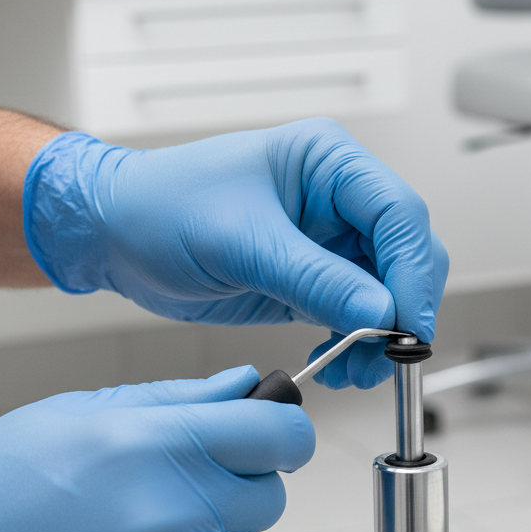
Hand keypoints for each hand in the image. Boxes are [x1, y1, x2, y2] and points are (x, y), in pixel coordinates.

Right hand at [0, 367, 312, 531]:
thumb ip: (174, 400)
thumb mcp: (76, 413)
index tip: (271, 438)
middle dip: (239, 488)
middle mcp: (173, 514)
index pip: (280, 435)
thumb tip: (245, 386)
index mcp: (156, 445)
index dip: (283, 433)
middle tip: (182, 489)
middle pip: (270, 499)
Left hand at [23, 119, 448, 388]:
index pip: (399, 213)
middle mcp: (336, 198)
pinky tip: (335, 362)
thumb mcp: (239, 242)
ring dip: (379, 337)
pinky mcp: (311, 278)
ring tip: (354, 370)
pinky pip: (354, 314)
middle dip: (401, 310)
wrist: (117, 235)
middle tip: (386, 356)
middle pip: (403, 255)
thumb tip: (380, 311)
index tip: (408, 323)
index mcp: (327, 162)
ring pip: (385, 292)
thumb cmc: (161, 207)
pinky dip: (354, 344)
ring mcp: (326, 241)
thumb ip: (315, 278)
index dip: (413, 272)